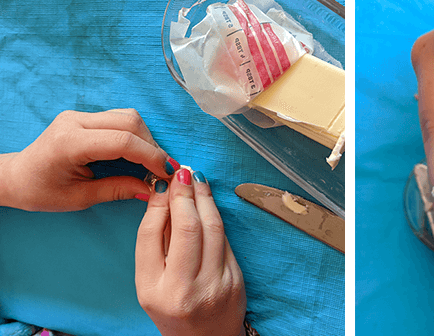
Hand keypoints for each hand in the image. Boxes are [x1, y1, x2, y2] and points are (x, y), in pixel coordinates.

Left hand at [0, 109, 178, 211]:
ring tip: (152, 163)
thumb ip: (117, 190)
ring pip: (128, 117)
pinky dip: (136, 135)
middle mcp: (75, 121)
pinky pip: (120, 119)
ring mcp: (79, 116)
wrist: (17, 176)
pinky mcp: (85, 117)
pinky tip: (139, 153)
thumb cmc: (41, 191)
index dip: (151, 156)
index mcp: (70, 143)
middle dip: (153, 146)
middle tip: (164, 170)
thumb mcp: (80, 198)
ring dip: (146, 139)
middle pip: (130, 122)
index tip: (168, 172)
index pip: (123, 141)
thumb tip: (151, 188)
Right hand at [135, 168, 246, 335]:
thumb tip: (162, 198)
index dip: (159, 204)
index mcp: (155, 289)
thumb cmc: (172, 308)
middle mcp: (185, 288)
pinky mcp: (236, 279)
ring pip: (212, 229)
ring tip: (197, 180)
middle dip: (186, 195)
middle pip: (187, 228)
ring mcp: (215, 284)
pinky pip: (225, 240)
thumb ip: (154, 243)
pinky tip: (209, 203)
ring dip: (205, 199)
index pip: (152, 235)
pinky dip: (215, 218)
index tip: (163, 183)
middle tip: (183, 172)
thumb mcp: (150, 283)